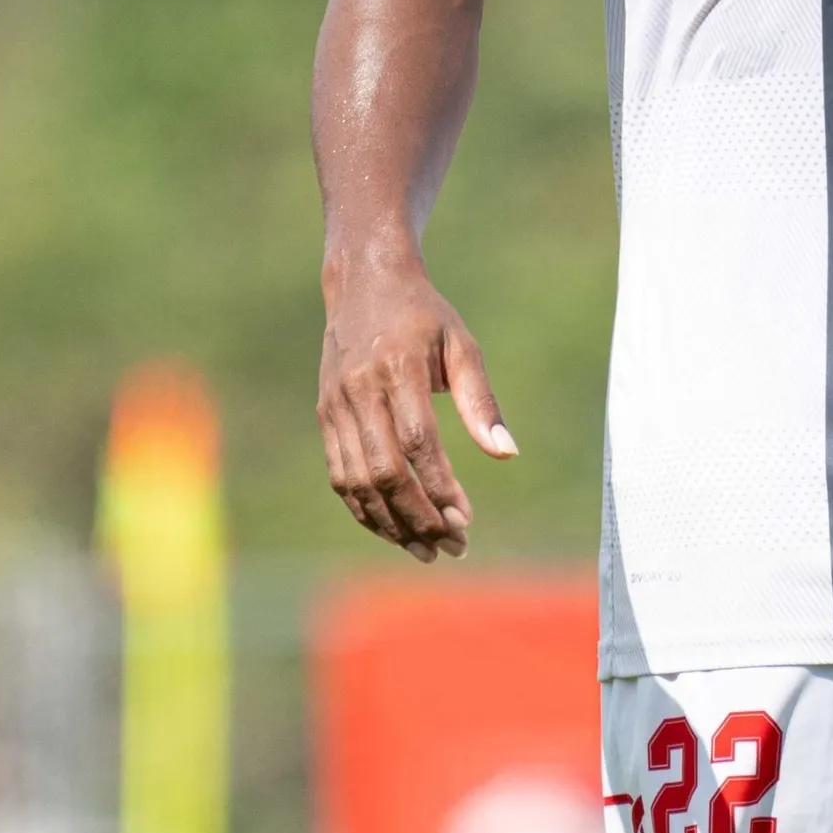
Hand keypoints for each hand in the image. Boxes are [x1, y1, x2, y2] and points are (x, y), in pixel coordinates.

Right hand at [317, 254, 515, 561]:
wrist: (364, 282)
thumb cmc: (424, 316)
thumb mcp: (461, 346)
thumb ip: (481, 402)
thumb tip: (507, 454)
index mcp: (398, 369)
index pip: (417, 444)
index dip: (440, 487)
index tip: (466, 518)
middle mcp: (360, 390)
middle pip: (384, 472)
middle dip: (418, 518)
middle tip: (452, 545)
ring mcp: (336, 405)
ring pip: (356, 482)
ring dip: (390, 523)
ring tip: (426, 549)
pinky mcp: (325, 415)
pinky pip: (340, 475)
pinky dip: (364, 508)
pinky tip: (393, 528)